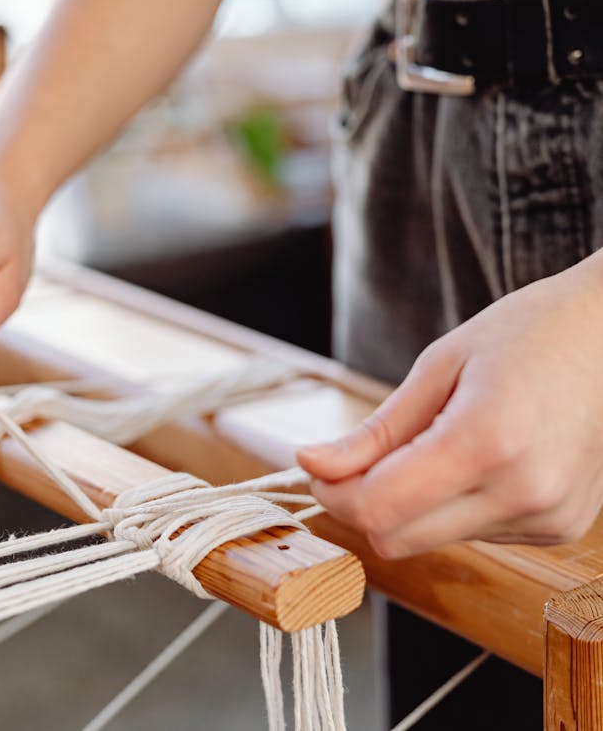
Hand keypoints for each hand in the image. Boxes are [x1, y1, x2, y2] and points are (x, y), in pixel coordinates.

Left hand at [298, 253, 602, 556]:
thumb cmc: (526, 333)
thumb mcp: (439, 366)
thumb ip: (377, 430)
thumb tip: (312, 464)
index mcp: (486, 441)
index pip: (380, 508)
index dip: (334, 493)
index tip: (318, 467)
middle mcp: (522, 493)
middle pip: (400, 538)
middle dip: (365, 503)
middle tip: (360, 457)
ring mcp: (548, 518)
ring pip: (437, 539)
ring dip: (415, 504)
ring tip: (442, 440)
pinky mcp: (561, 529)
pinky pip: (479, 535)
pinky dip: (457, 506)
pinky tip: (482, 458)